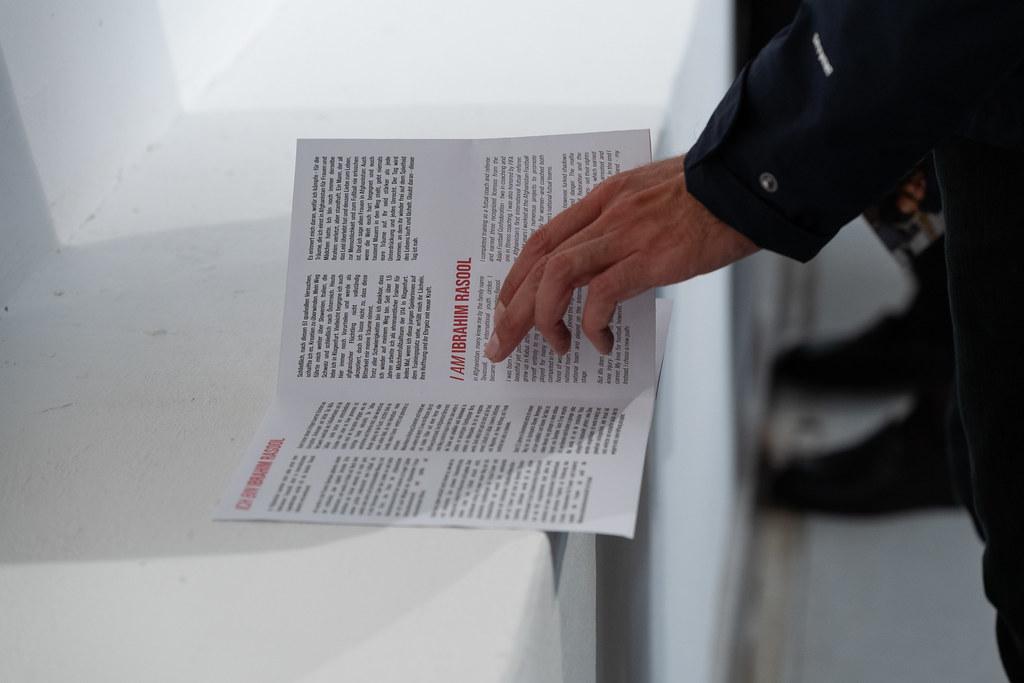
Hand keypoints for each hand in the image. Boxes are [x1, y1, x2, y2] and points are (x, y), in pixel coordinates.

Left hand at [484, 155, 757, 361]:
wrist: (750, 182)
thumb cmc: (712, 196)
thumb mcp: (656, 198)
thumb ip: (627, 224)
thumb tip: (611, 265)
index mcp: (604, 198)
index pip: (542, 239)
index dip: (516, 276)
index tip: (504, 306)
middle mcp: (606, 214)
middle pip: (539, 262)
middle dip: (512, 308)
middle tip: (500, 343)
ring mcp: (625, 235)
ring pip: (557, 277)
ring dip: (543, 318)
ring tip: (553, 347)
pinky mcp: (649, 258)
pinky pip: (602, 296)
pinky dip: (593, 325)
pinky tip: (603, 343)